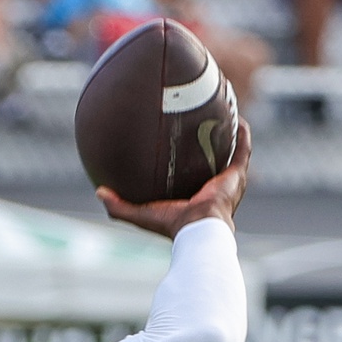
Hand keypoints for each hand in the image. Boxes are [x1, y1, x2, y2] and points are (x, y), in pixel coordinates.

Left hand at [97, 118, 251, 238]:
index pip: (191, 176)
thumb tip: (98, 192)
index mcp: (194, 197)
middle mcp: (214, 188)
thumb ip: (119, 206)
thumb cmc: (172, 225)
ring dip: (230, 135)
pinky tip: (237, 116)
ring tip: (225, 114)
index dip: (187, 162)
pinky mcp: (237, 175)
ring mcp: (229, 181)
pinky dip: (242, 134)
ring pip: (232, 152)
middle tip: (202, 122)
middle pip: (214, 161)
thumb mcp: (141, 214)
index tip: (178, 144)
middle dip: (210, 144)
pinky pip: (242, 149)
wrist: (199, 228)